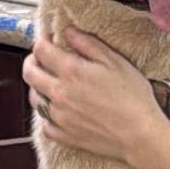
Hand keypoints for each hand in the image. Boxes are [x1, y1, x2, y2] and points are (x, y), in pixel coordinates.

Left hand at [21, 27, 169, 165]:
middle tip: (41, 59)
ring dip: (38, 88)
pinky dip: (46, 116)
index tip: (49, 40)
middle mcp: (60, 94)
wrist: (139, 135)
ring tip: (49, 84)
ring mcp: (60, 117)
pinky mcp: (65, 136)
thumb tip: (69, 32)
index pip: (41, 50)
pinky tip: (57, 111)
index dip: (42, 41)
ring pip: (34, 99)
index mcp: (71, 72)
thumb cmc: (133, 97)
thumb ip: (88, 44)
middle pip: (29, 73)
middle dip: (32, 61)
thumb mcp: (115, 62)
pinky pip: (45, 125)